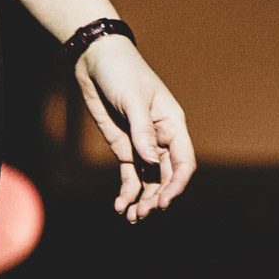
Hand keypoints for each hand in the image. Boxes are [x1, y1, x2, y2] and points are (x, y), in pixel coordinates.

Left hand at [75, 36, 196, 222]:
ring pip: (149, 180)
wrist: (95, 61)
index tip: (163, 201)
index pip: (183, 161)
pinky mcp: (124, 148)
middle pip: (167, 176)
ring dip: (144, 200)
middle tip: (143, 213)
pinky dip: (127, 192)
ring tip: (132, 216)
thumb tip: (151, 163)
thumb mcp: (133, 100)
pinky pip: (130, 176)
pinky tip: (120, 207)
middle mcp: (161, 138)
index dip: (177, 184)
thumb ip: (142, 132)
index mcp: (172, 124)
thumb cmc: (121, 73)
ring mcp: (142, 145)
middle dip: (158, 197)